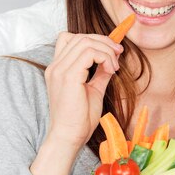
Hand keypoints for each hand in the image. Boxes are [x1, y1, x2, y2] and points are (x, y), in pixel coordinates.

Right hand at [44, 32, 122, 149]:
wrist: (69, 137)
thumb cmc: (79, 119)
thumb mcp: (93, 90)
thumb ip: (100, 74)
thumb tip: (111, 61)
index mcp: (58, 69)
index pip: (71, 39)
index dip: (94, 39)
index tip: (112, 51)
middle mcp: (55, 66)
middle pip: (80, 37)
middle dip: (104, 42)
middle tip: (119, 54)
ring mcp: (59, 70)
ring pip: (85, 41)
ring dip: (106, 50)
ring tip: (115, 66)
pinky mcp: (68, 76)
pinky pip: (89, 53)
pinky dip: (104, 57)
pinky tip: (111, 70)